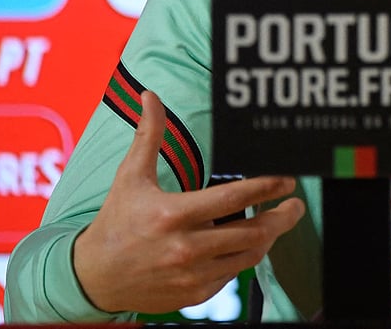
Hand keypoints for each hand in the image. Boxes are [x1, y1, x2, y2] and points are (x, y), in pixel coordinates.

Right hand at [73, 90, 305, 313]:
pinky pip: (232, 274)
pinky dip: (244, 257)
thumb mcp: (130, 176)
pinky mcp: (194, 294)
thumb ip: (148, 135)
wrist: (95, 277)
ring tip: (278, 221)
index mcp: (173, 215)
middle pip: (252, 232)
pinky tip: (248, 243)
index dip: (267, 187)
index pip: (233, 199)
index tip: (287, 180)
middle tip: (295, 203)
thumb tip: (150, 97)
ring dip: (269, 237)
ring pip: (248, 256)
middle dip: (282, 217)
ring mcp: (192, 275)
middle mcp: (185, 248)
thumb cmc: (116, 222)